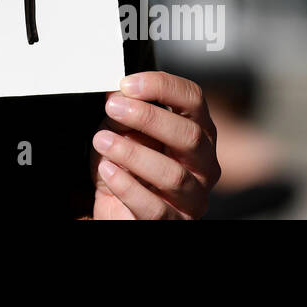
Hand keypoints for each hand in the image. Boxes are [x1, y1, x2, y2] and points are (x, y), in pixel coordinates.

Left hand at [91, 71, 220, 218]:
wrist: (120, 211)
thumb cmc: (128, 169)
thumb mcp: (124, 135)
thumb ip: (125, 115)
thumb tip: (117, 96)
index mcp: (196, 132)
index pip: (193, 99)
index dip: (162, 86)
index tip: (128, 84)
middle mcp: (203, 164)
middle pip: (190, 135)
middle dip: (148, 118)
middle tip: (113, 108)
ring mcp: (193, 196)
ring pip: (172, 174)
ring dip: (132, 153)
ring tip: (103, 142)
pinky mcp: (175, 223)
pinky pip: (154, 207)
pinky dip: (127, 186)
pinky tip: (108, 170)